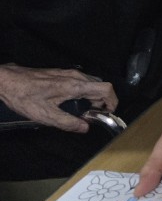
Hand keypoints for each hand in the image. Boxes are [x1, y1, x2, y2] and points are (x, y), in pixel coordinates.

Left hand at [0, 64, 117, 130]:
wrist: (8, 81)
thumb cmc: (26, 97)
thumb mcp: (46, 115)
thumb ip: (68, 123)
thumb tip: (85, 127)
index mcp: (75, 85)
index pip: (106, 88)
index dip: (112, 101)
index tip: (107, 113)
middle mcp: (75, 76)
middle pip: (100, 86)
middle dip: (101, 102)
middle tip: (91, 116)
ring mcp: (69, 73)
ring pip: (91, 83)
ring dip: (92, 97)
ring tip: (81, 112)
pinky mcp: (62, 74)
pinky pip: (82, 82)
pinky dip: (84, 93)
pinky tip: (71, 103)